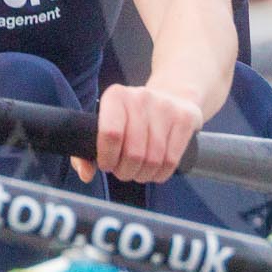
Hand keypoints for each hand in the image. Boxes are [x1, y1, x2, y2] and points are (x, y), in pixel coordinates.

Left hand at [76, 84, 203, 183]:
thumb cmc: (132, 118)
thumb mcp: (107, 125)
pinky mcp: (185, 118)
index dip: (108, 158)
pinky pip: (171, 160)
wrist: (173, 97)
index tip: (108, 164)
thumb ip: (85, 152)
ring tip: (139, 171)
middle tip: (124, 171)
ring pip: (153, 160)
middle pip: (133, 153)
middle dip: (125, 171)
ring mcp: (166, 107)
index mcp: (116, 96)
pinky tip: (155, 170)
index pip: (111, 134)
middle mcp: (142, 97)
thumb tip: (86, 173)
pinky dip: (160, 174)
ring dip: (143, 175)